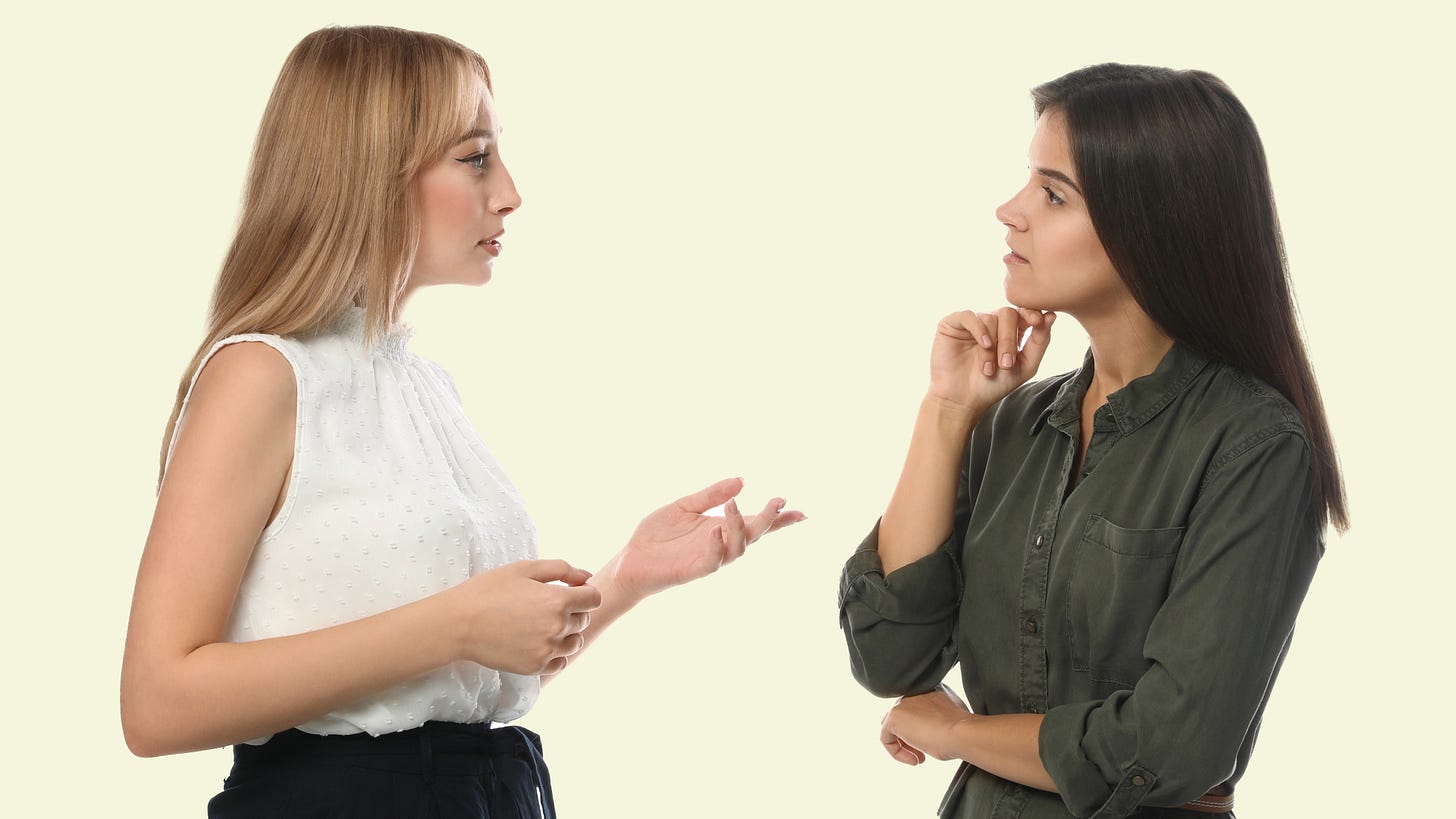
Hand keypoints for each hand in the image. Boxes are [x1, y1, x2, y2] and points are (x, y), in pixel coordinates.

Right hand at [446, 559, 602, 675]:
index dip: (584, 593)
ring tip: (540, 626)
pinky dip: (554, 653)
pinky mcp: (535, 667)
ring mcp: (546, 650)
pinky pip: (560, 662)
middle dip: (572, 611)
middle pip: (583, 620)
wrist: (458, 624)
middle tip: (545, 607)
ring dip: (566, 634)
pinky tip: (536, 642)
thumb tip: (587, 576)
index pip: (593, 598)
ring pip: (574, 643)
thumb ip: (561, 570)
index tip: (569, 592)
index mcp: (557, 600)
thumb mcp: (524, 569)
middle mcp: (557, 627)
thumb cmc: (488, 590)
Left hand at [607, 477, 804, 600]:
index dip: (778, 520)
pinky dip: (717, 545)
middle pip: (754, 535)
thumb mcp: (684, 506)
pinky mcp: (692, 570)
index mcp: (720, 528)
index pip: (755, 523)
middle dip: (768, 520)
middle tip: (776, 502)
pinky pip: (712, 562)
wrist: (630, 560)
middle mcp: (719, 544)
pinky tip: (715, 529)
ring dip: (740, 527)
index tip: (799, 511)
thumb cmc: (657, 535)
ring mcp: (708, 558)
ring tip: (733, 507)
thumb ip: (711, 494)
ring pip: (737, 548)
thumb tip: (742, 481)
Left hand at [880, 685, 974, 765]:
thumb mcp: (953, 722)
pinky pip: (886, 738)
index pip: (918, 711)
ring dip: (905, 747)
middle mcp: (915, 692)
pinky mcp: (894, 716)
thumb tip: (937, 730)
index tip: (935, 743)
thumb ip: (940, 720)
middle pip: (904, 719)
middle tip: (923, 755)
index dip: (924, 731)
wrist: (963, 733)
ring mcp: (903, 703)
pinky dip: (897, 752)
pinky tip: (914, 760)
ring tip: (919, 759)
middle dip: (912, 739)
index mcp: (931, 690)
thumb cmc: (963, 732)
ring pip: (894, 729)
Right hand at [928, 307, 1055, 411]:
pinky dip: (979, 330)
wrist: (962, 400)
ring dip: (992, 346)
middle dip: (1009, 339)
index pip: (1024, 311)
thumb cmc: (993, 386)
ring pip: (990, 318)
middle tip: (1006, 364)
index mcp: (1011, 330)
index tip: (1038, 321)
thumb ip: (1040, 341)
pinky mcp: (953, 324)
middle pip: (1009, 314)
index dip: (1032, 312)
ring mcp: (973, 322)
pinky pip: (969, 316)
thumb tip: (1051, 315)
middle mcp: (992, 322)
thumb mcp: (1025, 366)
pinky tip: (983, 345)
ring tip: (987, 369)